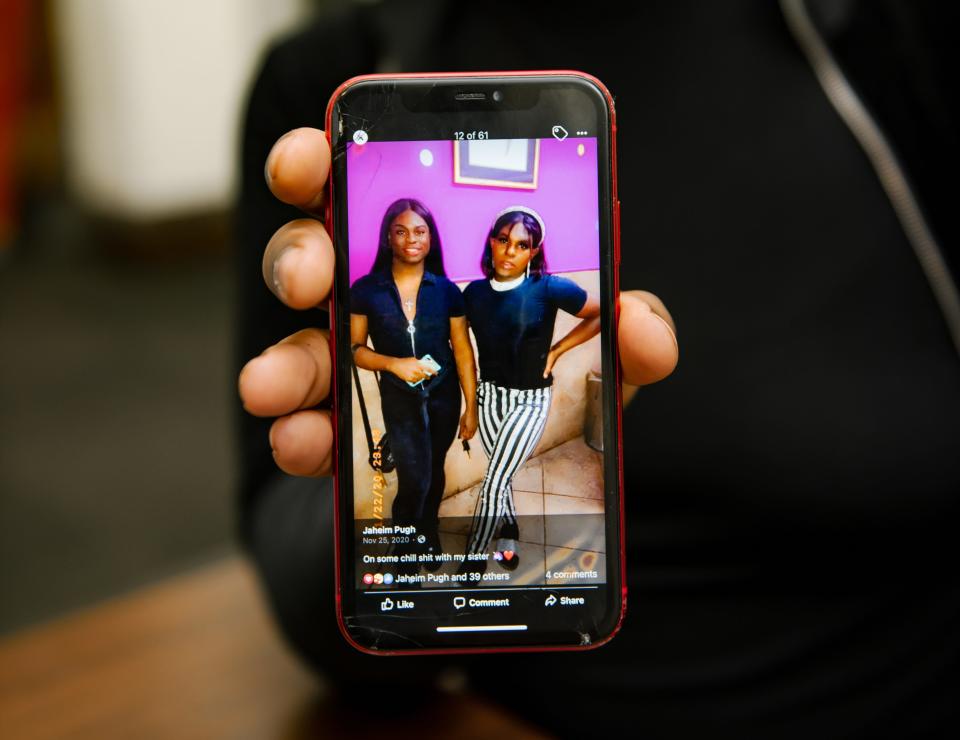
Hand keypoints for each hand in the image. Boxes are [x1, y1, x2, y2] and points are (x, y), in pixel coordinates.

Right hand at [237, 128, 678, 477]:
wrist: (539, 477)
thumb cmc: (568, 392)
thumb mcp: (608, 360)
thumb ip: (634, 335)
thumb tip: (633, 322)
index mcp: (439, 257)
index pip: (368, 192)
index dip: (325, 163)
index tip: (308, 162)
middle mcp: (387, 301)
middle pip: (316, 259)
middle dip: (299, 257)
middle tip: (312, 279)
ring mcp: (362, 367)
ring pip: (300, 348)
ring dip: (282, 363)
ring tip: (270, 387)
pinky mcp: (355, 430)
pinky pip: (316, 426)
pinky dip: (304, 435)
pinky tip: (304, 443)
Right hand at [389, 357, 436, 383]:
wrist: (396, 365)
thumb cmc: (405, 361)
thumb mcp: (414, 359)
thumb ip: (421, 362)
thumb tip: (428, 364)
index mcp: (418, 364)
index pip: (428, 369)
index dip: (433, 372)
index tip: (436, 373)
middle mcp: (416, 370)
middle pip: (425, 375)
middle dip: (427, 376)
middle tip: (429, 376)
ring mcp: (412, 375)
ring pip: (420, 379)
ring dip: (421, 378)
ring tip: (421, 376)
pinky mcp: (409, 379)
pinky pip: (415, 381)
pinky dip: (416, 379)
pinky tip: (415, 377)